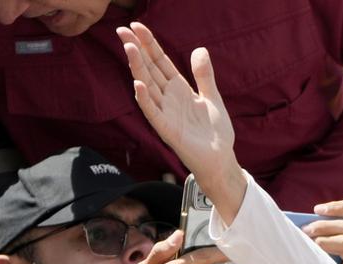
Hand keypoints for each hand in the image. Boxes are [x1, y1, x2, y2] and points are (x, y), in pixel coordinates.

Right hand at [116, 23, 243, 210]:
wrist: (220, 158)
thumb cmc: (215, 131)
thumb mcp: (212, 97)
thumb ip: (204, 75)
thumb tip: (199, 49)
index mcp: (179, 88)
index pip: (160, 62)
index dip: (150, 44)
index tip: (136, 26)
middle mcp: (168, 98)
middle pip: (149, 70)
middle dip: (137, 50)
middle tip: (122, 30)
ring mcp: (166, 113)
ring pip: (147, 86)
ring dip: (138, 68)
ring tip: (129, 48)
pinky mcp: (167, 130)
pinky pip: (153, 113)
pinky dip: (145, 99)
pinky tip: (138, 85)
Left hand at [306, 199, 342, 263]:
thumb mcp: (334, 253)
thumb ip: (326, 237)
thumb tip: (300, 226)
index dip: (336, 206)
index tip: (316, 210)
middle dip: (322, 226)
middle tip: (305, 232)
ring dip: (324, 240)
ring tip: (310, 244)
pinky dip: (328, 254)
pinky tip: (317, 259)